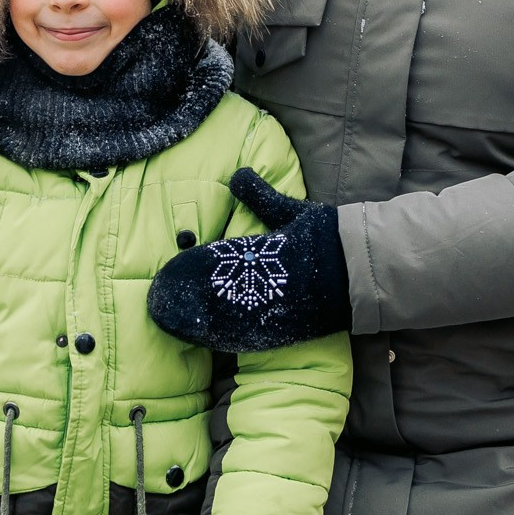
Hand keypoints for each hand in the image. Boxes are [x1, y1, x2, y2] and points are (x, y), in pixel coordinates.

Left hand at [146, 169, 349, 354]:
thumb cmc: (325, 238)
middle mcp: (258, 283)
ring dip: (192, 322)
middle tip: (154, 302)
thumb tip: (237, 174)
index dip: (187, 270)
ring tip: (166, 323)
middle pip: (210, 294)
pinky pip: (243, 336)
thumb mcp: (291, 212)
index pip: (214, 262)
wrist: (359, 272)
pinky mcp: (279, 329)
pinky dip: (220, 337)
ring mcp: (268, 309)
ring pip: (222, 319)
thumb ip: (261, 196)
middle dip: (182, 299)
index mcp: (259, 251)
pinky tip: (200, 340)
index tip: (165, 273)